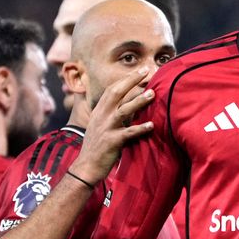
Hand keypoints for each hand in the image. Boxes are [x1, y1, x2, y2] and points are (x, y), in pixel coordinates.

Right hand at [69, 69, 155, 183]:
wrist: (86, 167)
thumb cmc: (97, 146)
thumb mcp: (101, 126)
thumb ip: (113, 115)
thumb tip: (131, 107)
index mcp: (99, 111)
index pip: (111, 89)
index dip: (126, 79)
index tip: (139, 70)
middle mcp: (101, 116)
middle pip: (116, 93)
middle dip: (131, 80)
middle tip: (145, 71)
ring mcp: (106, 128)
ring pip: (123, 110)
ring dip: (138, 101)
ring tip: (152, 94)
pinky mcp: (112, 141)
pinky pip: (128, 133)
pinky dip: (140, 128)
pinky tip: (151, 125)